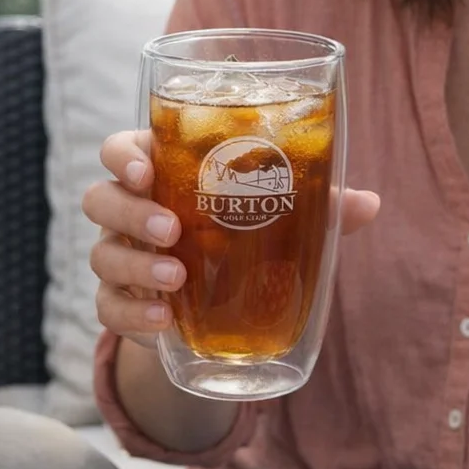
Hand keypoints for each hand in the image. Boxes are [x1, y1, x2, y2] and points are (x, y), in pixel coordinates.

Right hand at [82, 130, 379, 348]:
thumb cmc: (239, 240)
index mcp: (158, 174)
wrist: (216, 312)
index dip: (123, 155)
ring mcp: (119, 258)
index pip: (120, 149)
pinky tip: (164, 319)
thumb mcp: (275, 219)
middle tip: (171, 230)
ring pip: (100, 254)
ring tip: (177, 280)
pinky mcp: (121, 305)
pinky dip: (132, 315)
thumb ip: (315, 207)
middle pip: (99, 198)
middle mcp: (129, 212)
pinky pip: (107, 307)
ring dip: (135, 266)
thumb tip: (368, 203)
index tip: (146, 170)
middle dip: (129, 212)